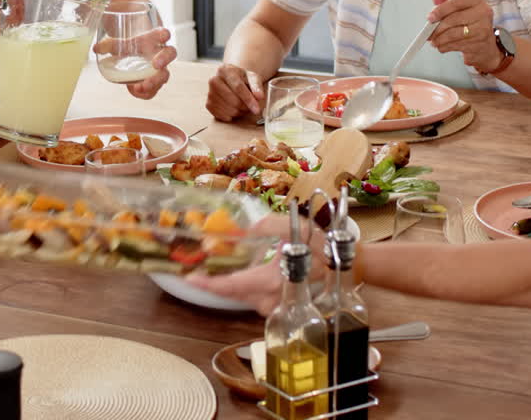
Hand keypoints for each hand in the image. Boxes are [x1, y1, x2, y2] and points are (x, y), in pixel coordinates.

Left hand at [103, 27, 175, 99]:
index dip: (164, 34)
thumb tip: (96, 48)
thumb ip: (108, 45)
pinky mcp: (154, 82)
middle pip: (170, 54)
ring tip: (141, 87)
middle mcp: (160, 53)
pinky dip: (146, 93)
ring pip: (164, 75)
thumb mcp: (118, 43)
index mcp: (153, 39)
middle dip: (164, 59)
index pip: (162, 34)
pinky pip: (154, 90)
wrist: (134, 56)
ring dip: (154, 82)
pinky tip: (135, 90)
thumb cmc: (130, 46)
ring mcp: (159, 69)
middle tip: (155, 65)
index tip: (164, 35)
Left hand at [186, 214, 317, 314]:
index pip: (233, 286)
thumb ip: (270, 225)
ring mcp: (272, 307)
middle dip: (209, 282)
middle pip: (230, 293)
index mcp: (273, 280)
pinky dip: (235, 286)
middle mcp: (270, 300)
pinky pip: (248, 297)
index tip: (190, 278)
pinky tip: (227, 273)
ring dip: (222, 284)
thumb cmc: (320, 248)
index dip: (209, 283)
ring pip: (238, 296)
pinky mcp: (273, 307)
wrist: (341, 268)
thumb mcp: (297, 228)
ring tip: (205, 269)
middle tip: (190, 270)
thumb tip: (247, 229)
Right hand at [205, 63, 263, 120]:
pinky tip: (234, 108)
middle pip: (233, 101)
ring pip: (229, 110)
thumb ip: (257, 86)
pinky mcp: (208, 104)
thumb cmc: (242, 78)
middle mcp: (214, 80)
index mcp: (225, 71)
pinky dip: (231, 116)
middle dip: (245, 107)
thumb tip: (259, 96)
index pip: (238, 87)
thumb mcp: (252, 77)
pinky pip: (222, 116)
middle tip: (251, 105)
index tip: (257, 109)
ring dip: (240, 112)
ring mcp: (209, 93)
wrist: (230, 79)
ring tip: (242, 105)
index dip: (248, 99)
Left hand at [427, 0, 500, 72]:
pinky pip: (457, 45)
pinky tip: (442, 46)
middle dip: (437, 28)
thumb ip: (446, 1)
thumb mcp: (458, 8)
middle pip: (453, 19)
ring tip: (434, 41)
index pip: (457, 1)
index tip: (430, 18)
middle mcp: (484, 12)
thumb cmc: (469, 22)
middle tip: (428, 33)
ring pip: (453, 34)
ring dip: (439, 39)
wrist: (486, 43)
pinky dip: (446, 47)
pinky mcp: (480, 43)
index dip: (441, 9)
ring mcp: (484, 28)